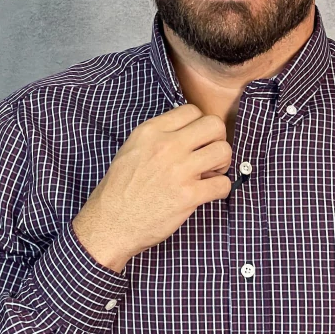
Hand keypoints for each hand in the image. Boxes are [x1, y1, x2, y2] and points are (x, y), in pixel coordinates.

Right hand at [71, 103, 232, 270]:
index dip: (200, 125)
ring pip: (223, 151)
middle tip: (209, 156)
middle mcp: (166, 146)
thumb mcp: (131, 149)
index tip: (197, 140)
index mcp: (151, 131)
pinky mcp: (189, 196)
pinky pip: (223, 184)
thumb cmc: (120, 189)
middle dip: (217, 140)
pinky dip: (221, 189)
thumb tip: (185, 134)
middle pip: (214, 125)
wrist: (111, 223)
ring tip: (211, 174)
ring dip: (222, 164)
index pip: (192, 111)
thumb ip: (158, 137)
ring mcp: (179, 170)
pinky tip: (209, 192)